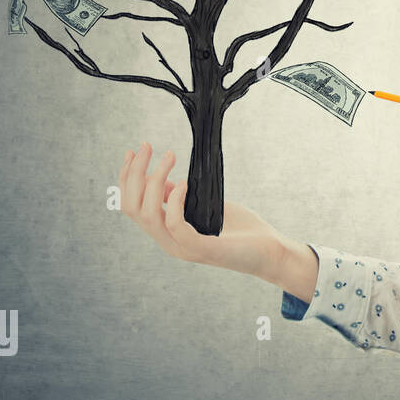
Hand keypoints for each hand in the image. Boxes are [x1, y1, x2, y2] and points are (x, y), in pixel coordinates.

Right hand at [118, 142, 289, 284]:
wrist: (271, 253)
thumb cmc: (241, 230)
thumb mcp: (206, 208)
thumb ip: (182, 199)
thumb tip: (162, 180)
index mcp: (167, 232)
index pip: (132, 205)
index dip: (127, 177)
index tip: (133, 151)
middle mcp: (169, 241)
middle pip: (133, 207)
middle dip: (135, 173)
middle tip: (148, 146)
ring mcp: (183, 247)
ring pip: (149, 215)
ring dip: (154, 180)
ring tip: (169, 156)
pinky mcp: (201, 249)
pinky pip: (175, 224)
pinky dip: (175, 201)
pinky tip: (184, 183)